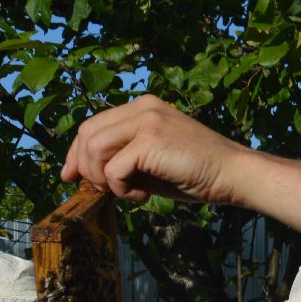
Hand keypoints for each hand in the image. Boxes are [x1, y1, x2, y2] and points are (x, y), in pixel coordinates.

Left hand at [62, 95, 253, 205]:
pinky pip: (112, 168)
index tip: (70, 177)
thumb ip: (121, 158)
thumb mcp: (150, 161)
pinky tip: (142, 194)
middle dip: (83, 167)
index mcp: (141, 107)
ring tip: (128, 191)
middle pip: (86, 133)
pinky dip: (120, 188)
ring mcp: (147, 119)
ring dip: (103, 179)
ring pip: (94, 149)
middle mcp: (142, 107)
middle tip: (102, 190)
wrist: (231, 173)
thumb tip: (85, 175)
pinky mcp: (151, 139)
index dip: (74, 153)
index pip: (92, 125)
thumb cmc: (194, 172)